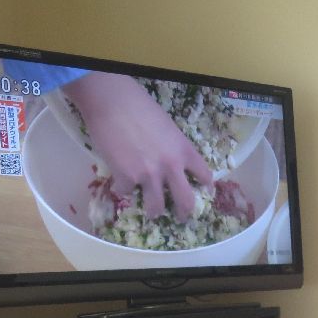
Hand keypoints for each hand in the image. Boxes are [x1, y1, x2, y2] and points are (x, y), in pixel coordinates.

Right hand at [61, 72, 212, 218]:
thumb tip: (172, 163)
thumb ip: (173, 148)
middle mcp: (171, 166)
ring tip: (152, 213)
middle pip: (186, 201)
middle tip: (181, 217)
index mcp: (184, 150)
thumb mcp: (168, 128)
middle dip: (184, 213)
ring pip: (157, 208)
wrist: (112, 101)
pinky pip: (127, 193)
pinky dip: (123, 189)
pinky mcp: (126, 178)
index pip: (205, 175)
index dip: (205, 186)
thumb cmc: (139, 106)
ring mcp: (149, 175)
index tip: (204, 191)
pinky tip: (120, 181)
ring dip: (154, 212)